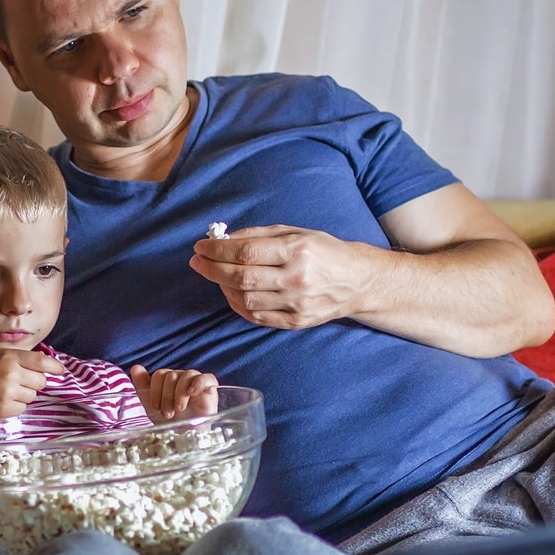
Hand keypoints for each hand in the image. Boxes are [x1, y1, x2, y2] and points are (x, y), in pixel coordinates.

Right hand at [0, 347, 62, 420]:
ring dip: (25, 394)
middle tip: (22, 382)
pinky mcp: (3, 408)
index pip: (41, 361)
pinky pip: (23, 408)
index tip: (60, 370)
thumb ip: (22, 358)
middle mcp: (10, 374)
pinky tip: (5, 400)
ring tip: (10, 391)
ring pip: (33, 396)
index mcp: (10, 357)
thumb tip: (47, 362)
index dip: (54, 366)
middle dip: (35, 382)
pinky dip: (17, 405)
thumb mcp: (1, 355)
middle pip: (41, 381)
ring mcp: (7, 392)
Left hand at [128, 366, 219, 422]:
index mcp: (168, 380)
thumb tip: (136, 367)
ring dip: (179, 393)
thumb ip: (143, 386)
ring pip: (186, 375)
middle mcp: (182, 379)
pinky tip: (191, 393)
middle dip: (166, 396)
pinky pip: (207, 378)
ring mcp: (197, 383)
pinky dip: (198, 383)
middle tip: (167, 413)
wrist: (186, 438)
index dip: (155, 390)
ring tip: (178, 409)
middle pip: (171, 375)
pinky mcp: (210, 390)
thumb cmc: (170, 422)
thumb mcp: (152, 406)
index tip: (155, 407)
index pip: (160, 374)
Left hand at [189, 225, 364, 329]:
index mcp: (298, 250)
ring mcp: (297, 304)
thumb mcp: (296, 232)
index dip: (218, 251)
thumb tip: (223, 239)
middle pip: (242, 277)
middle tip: (198, 261)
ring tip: (216, 275)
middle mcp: (297, 278)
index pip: (247, 252)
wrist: (356, 281)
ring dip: (223, 287)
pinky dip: (238, 304)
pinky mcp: (296, 322)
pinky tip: (231, 292)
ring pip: (246, 299)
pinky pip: (256, 316)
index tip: (201, 247)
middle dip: (212, 269)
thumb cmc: (324, 251)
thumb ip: (259, 234)